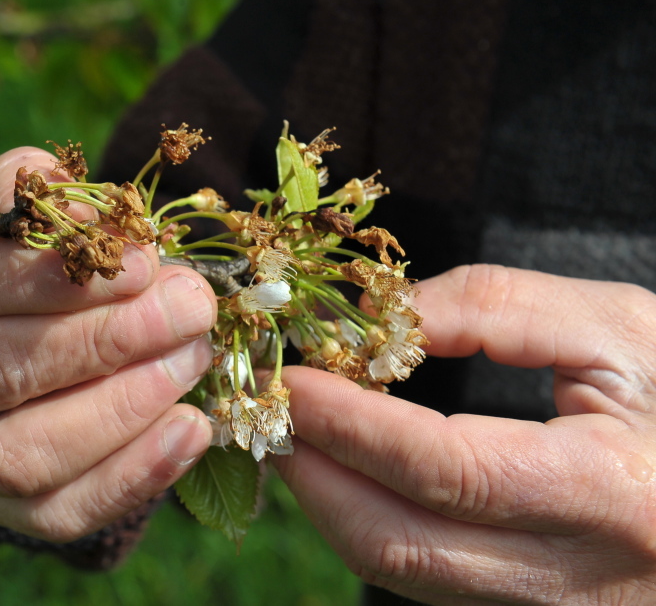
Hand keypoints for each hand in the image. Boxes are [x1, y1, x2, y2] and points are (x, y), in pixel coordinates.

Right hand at [0, 148, 215, 541]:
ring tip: (191, 358)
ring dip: (121, 408)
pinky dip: (129, 477)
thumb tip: (108, 224)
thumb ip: (42, 197)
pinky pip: (51, 512)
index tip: (139, 264)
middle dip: (102, 341)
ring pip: (17, 455)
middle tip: (188, 309)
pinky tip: (189, 429)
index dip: (46, 277)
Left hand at [273, 264, 655, 603]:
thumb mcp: (615, 326)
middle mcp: (577, 579)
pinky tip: (347, 470)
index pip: (445, 470)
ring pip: (402, 574)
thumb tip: (381, 325)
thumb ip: (495, 307)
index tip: (291, 380)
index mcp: (609, 493)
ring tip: (297, 433)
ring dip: (330, 502)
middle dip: (317, 475)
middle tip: (270, 410)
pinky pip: (423, 578)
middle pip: (403, 545)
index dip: (353, 423)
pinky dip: (368, 521)